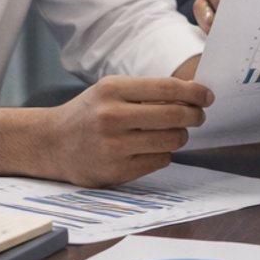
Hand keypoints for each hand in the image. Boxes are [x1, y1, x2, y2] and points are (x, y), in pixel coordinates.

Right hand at [33, 76, 214, 185]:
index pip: (166, 88)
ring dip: (180, 137)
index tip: (207, 96)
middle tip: (198, 116)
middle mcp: (111, 117)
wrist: (52, 143)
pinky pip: (160, 161)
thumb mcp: (109, 91)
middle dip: (194, 116)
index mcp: (111, 90)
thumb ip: (146, 92)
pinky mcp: (117, 171)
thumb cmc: (88, 114)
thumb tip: (191, 93)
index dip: (193, 93)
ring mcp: (114, 146)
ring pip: (171, 141)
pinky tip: (152, 148)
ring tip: (173, 133)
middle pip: (174, 116)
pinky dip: (164, 154)